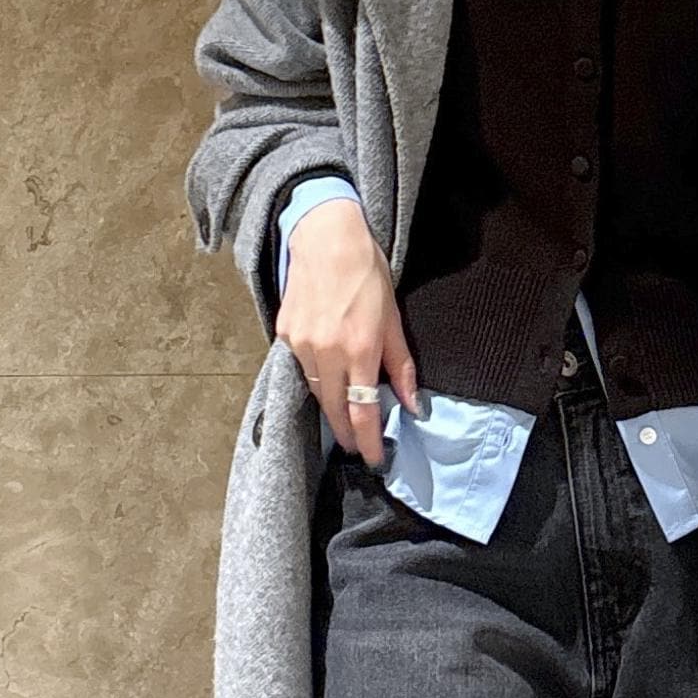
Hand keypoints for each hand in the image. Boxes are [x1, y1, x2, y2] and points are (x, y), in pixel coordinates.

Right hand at [275, 200, 417, 465]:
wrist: (326, 237)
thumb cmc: (367, 275)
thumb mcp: (393, 320)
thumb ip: (401, 366)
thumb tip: (412, 405)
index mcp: (358, 351)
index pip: (362, 413)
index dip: (368, 442)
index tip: (375, 460)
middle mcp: (325, 353)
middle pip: (334, 410)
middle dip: (348, 434)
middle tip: (359, 448)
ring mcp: (300, 344)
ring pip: (316, 391)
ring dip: (332, 407)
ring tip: (346, 418)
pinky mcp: (284, 333)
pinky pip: (302, 367)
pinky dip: (316, 377)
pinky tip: (328, 379)